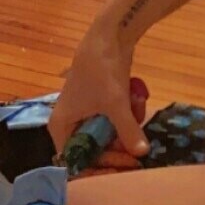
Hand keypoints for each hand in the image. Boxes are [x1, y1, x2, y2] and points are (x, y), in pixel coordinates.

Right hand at [49, 25, 148, 174]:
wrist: (109, 36)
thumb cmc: (102, 72)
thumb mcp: (116, 104)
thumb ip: (128, 131)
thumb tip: (142, 154)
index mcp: (62, 127)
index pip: (77, 161)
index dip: (100, 167)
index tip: (123, 167)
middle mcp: (69, 124)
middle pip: (94, 151)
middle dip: (119, 148)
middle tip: (139, 152)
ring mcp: (85, 114)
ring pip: (109, 136)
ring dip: (128, 127)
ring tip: (137, 109)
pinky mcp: (100, 104)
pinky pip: (115, 121)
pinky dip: (128, 115)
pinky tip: (137, 101)